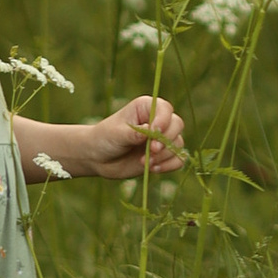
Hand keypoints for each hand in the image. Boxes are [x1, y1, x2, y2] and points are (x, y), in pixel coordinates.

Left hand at [69, 92, 187, 181]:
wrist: (98, 158)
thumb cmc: (105, 138)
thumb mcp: (115, 134)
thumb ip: (133, 133)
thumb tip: (149, 132)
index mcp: (145, 107)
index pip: (164, 109)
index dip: (163, 120)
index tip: (154, 132)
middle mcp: (157, 120)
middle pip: (177, 125)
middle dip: (166, 140)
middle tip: (151, 150)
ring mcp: (162, 138)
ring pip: (178, 143)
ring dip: (164, 155)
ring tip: (145, 162)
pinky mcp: (163, 155)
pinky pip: (178, 159)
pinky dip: (169, 165)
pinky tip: (154, 169)